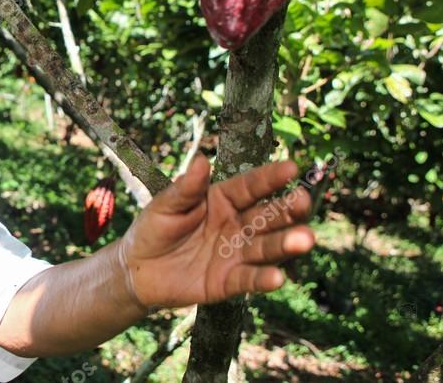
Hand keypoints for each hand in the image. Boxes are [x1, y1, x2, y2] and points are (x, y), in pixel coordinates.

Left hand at [119, 156, 314, 308]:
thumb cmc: (153, 228)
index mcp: (222, 199)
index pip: (250, 186)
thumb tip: (202, 160)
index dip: (271, 177)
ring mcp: (235, 253)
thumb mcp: (165, 205)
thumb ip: (186, 189)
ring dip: (285, 243)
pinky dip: (263, 278)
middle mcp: (236, 224)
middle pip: (267, 216)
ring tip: (305, 239)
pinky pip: (248, 279)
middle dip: (287, 209)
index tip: (292, 167)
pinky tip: (278, 277)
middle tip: (303, 201)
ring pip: (265, 247)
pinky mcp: (228, 282)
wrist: (138, 268)